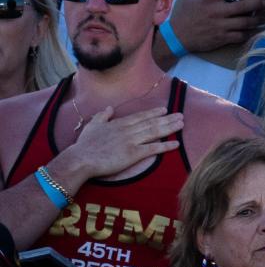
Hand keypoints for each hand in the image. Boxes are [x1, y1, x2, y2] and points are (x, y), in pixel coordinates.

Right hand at [66, 106, 182, 179]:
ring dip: (170, 128)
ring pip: (155, 132)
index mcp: (119, 123)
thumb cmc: (85, 144)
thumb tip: (109, 108)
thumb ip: (102, 116)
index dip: (154, 113)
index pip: (140, 116)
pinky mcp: (133, 154)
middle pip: (152, 122)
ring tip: (181, 124)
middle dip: (167, 119)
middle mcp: (128, 130)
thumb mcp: (93, 125)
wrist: (81, 159)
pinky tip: (176, 144)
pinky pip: (153, 148)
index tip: (165, 110)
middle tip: (181, 115)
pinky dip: (166, 146)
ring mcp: (132, 141)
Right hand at [169, 0, 264, 53]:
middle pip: (242, 6)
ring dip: (255, 20)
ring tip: (261, 18)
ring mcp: (220, 26)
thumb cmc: (185, 14)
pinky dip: (247, 34)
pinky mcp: (222, 38)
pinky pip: (239, 36)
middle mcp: (217, 12)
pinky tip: (251, 31)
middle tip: (264, 2)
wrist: (178, 36)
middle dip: (256, 4)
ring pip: (244, 23)